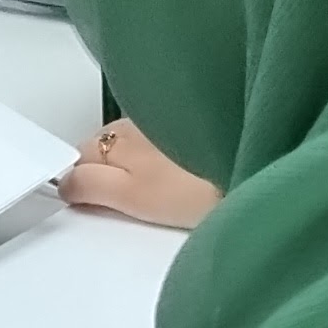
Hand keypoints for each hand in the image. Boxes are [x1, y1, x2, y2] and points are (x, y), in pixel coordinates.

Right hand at [60, 118, 219, 229]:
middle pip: (106, 151)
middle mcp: (135, 121)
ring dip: (144, 165)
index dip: (84, 187)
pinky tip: (190, 176)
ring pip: (137, 146)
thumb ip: (89, 186)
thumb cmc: (202, 186)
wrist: (262, 165)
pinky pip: (166, 143)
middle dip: (112, 174)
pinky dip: (171, 159)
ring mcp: (165, 120)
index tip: (98, 207)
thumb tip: (65, 184)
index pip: (76, 161)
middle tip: (138, 205)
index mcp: (111, 136)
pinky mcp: (195, 124)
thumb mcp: (132, 197)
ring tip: (170, 192)